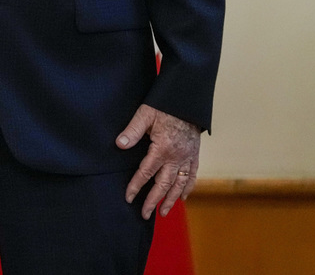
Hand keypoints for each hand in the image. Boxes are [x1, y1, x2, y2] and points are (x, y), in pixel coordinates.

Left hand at [117, 103, 200, 218]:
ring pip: (180, 184)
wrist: (188, 100)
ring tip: (164, 213)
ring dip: (171, 200)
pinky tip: (183, 197)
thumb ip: (132, 131)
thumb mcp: (145, 114)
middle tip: (145, 214)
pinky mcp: (195, 154)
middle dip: (153, 201)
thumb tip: (119, 144)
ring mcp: (187, 157)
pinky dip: (188, 188)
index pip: (146, 172)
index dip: (136, 186)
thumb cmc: (164, 105)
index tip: (128, 198)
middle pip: (164, 185)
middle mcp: (177, 157)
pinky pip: (192, 175)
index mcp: (162, 149)